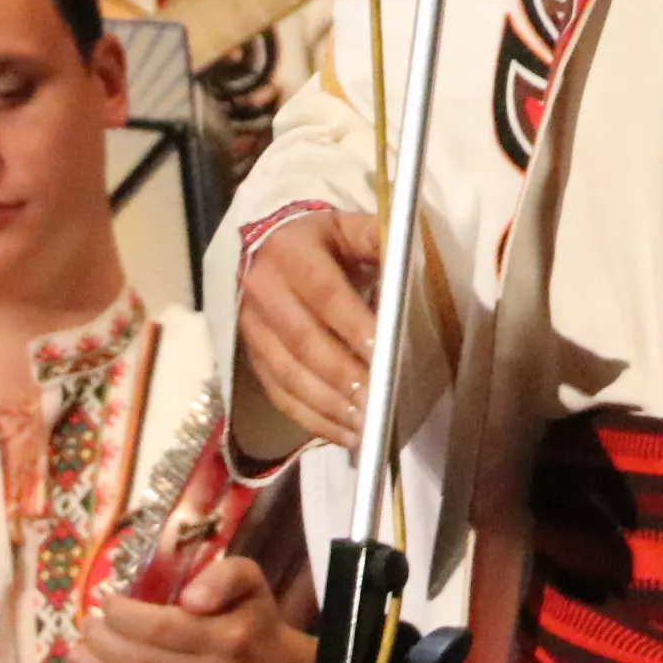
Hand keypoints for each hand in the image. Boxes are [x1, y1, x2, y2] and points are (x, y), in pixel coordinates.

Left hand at [67, 555, 314, 662]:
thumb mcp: (251, 583)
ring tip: (78, 652)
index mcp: (232, 636)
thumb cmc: (258, 625)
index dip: (125, 616)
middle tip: (86, 625)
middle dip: (104, 642)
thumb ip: (224, 575)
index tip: (106, 601)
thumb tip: (189, 598)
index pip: (162, 627)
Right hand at [237, 209, 381, 450]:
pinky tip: (347, 435)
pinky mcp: (252, 358)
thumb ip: (380, 243)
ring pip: (289, 375)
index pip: (325, 293)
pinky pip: (279, 396)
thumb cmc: (325, 242)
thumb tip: (411, 270)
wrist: (267, 247)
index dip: (354, 325)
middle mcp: (262, 290)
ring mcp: (251, 329)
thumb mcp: (351, 228)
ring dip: (330, 405)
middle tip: (379, 401)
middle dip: (344, 375)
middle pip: (304, 341)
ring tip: (368, 424)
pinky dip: (314, 420)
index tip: (385, 353)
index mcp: (291, 252)